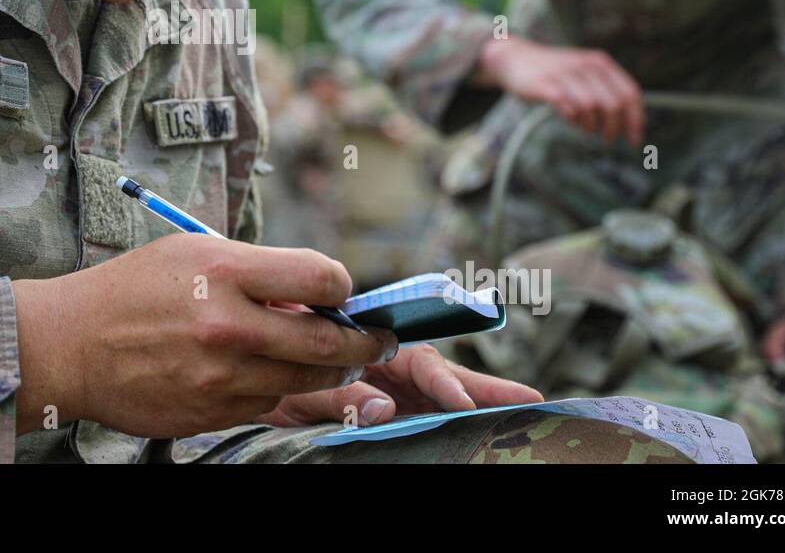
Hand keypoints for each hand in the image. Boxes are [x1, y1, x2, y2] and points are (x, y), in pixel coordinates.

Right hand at [11, 234, 391, 436]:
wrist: (71, 345)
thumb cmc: (132, 289)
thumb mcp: (190, 253)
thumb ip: (255, 269)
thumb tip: (313, 291)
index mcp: (224, 272)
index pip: (321, 278)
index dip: (341, 285)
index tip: (340, 290)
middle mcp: (228, 326)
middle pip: (328, 341)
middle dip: (363, 341)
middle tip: (376, 339)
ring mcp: (221, 377)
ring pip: (307, 380)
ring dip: (332, 371)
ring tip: (338, 359)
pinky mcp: (213, 412)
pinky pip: (270, 404)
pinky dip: (281, 389)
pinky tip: (272, 375)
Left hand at [254, 342, 543, 427]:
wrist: (254, 374)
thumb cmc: (277, 371)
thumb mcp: (301, 389)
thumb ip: (340, 396)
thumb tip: (381, 411)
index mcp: (373, 350)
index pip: (420, 363)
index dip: (445, 383)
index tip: (462, 403)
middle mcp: (392, 370)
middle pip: (446, 380)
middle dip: (486, 391)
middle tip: (529, 402)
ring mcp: (395, 393)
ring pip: (442, 400)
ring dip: (477, 407)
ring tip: (520, 412)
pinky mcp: (389, 414)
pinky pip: (423, 420)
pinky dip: (448, 425)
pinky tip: (471, 433)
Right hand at [475, 37, 643, 144]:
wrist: (515, 58)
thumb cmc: (555, 72)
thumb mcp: (585, 72)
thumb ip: (606, 90)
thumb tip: (628, 122)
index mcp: (601, 62)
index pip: (630, 93)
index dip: (635, 120)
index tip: (634, 140)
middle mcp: (585, 65)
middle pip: (613, 104)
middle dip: (613, 128)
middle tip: (606, 138)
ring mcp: (564, 74)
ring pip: (591, 107)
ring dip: (590, 124)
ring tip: (584, 126)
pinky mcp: (545, 84)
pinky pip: (568, 107)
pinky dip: (572, 119)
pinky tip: (569, 118)